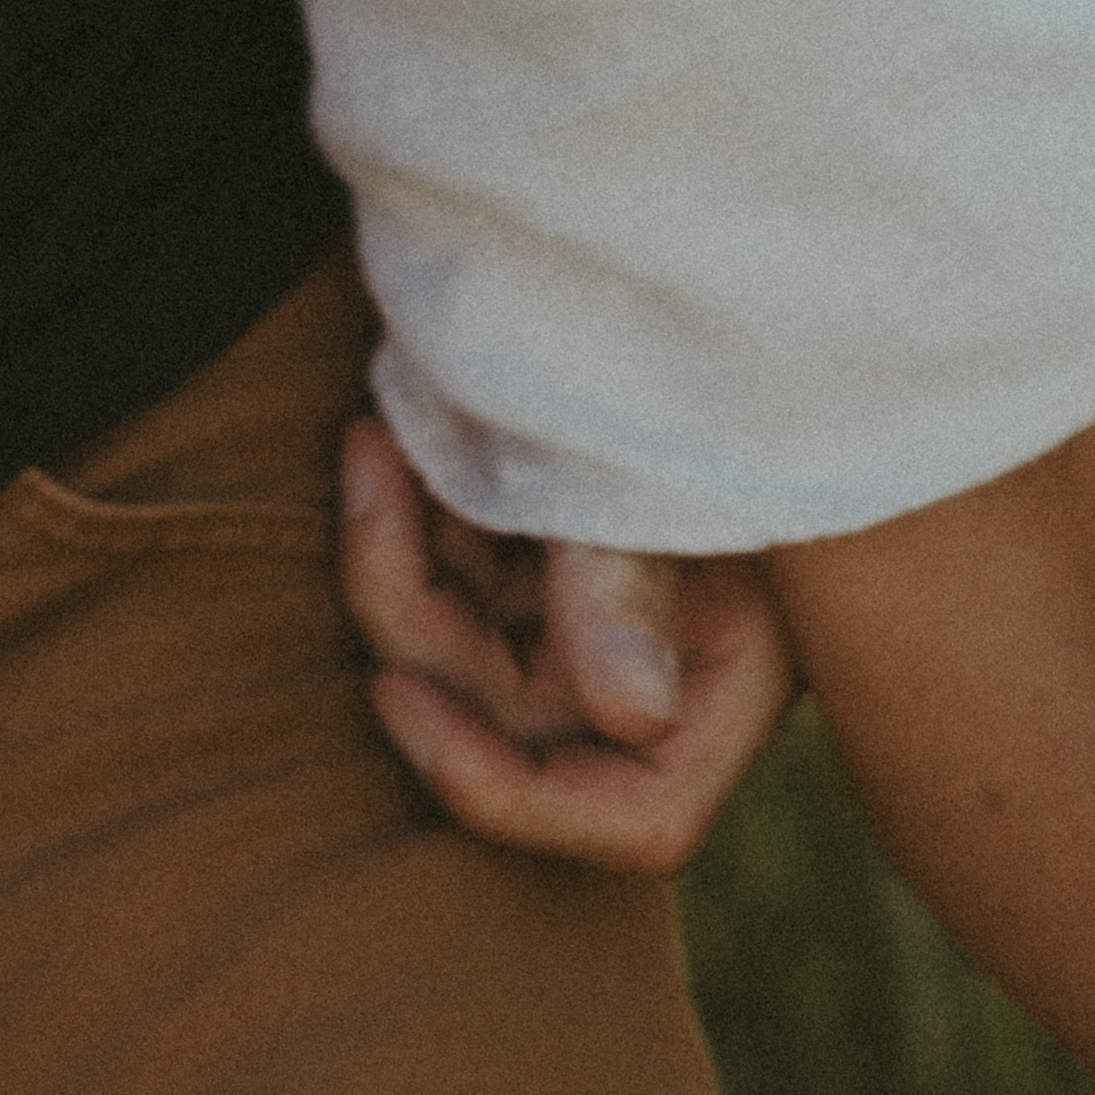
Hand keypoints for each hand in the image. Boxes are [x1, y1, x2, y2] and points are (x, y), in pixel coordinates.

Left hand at [335, 412, 794, 877]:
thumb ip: (633, 583)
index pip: (635, 818)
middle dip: (415, 615)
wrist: (697, 276)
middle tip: (371, 477)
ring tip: (376, 438)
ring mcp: (587, 623)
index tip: (395, 694)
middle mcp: (652, 675)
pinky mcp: (533, 566)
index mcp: (723, 681)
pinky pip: (450, 582)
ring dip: (396, 554)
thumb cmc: (716, 379)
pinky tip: (389, 438)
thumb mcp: (676, 471)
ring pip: (457, 650)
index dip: (506, 793)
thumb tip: (629, 718)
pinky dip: (409, 521)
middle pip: (506, 725)